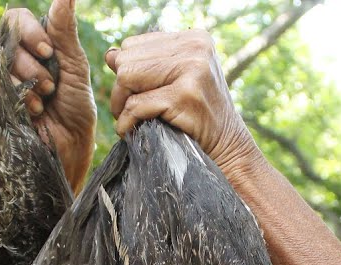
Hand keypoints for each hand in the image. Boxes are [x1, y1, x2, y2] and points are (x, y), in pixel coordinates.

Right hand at [6, 0, 95, 191]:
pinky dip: (3, 93)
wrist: (68, 146)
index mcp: (33, 44)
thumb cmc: (75, 107)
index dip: (29, 31)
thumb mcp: (75, 66)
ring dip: (22, 83)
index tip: (47, 51)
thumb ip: (65, 31)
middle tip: (49, 86)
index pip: (16, 19)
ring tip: (41, 103)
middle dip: (29, 64)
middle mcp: (13, 56)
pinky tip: (23, 107)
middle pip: (4, 40)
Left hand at [105, 30, 259, 179]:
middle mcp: (196, 48)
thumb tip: (110, 55)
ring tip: (132, 121)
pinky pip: (135, 105)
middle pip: (127, 61)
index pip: (133, 46)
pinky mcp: (185, 96)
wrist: (230, 149)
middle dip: (121, 91)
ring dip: (121, 106)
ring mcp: (192, 70)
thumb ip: (148, 65)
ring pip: (127, 78)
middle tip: (130, 112)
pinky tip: (132, 132)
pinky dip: (127, 123)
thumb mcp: (178, 81)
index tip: (136, 96)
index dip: (126, 74)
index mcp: (194, 39)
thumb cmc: (200, 116)